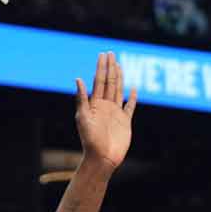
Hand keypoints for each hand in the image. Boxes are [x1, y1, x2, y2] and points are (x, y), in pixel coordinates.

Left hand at [75, 52, 136, 170]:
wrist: (102, 158)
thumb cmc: (90, 140)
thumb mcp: (83, 117)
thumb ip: (82, 98)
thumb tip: (78, 78)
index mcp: (95, 104)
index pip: (98, 81)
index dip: (101, 67)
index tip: (103, 55)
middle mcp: (105, 106)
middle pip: (109, 82)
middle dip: (110, 68)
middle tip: (110, 53)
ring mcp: (115, 113)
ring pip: (118, 90)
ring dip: (119, 78)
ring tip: (118, 65)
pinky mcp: (125, 121)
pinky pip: (129, 107)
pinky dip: (131, 98)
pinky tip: (132, 89)